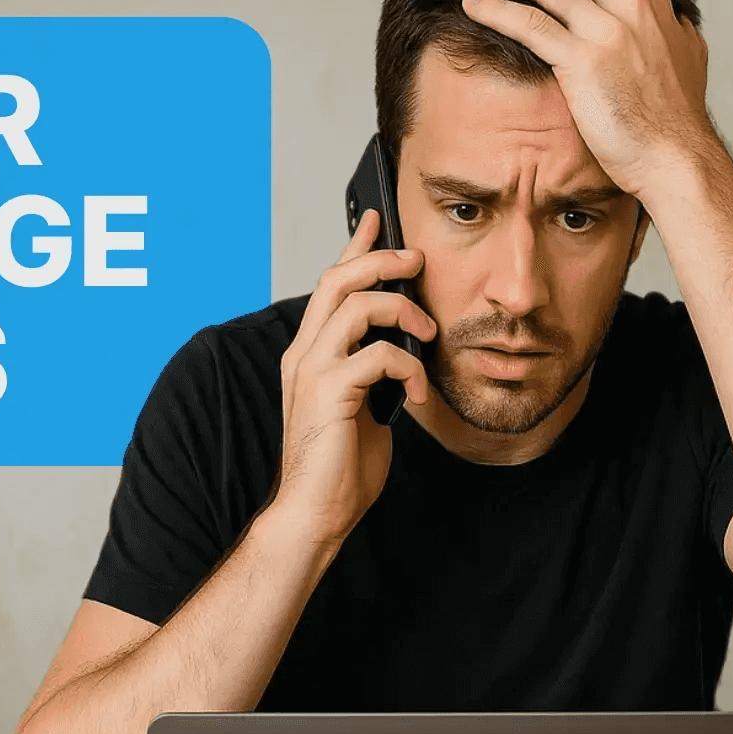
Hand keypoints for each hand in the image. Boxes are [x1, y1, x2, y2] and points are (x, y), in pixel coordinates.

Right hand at [273, 210, 437, 546]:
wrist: (315, 513)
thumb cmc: (340, 469)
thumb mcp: (364, 408)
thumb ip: (373, 375)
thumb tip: (403, 356)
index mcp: (311, 354)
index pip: (330, 285)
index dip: (354, 248)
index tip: (377, 220)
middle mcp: (304, 354)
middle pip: (338, 279)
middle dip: (381, 259)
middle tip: (417, 259)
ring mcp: (312, 371)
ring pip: (356, 305)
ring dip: (402, 310)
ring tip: (428, 333)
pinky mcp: (329, 393)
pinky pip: (378, 356)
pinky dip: (409, 369)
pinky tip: (420, 397)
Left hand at [459, 0, 713, 199]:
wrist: (676, 156)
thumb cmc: (677, 117)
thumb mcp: (689, 54)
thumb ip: (675, 28)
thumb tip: (677, 21)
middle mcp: (629, 2)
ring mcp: (605, 29)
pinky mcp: (582, 60)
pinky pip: (528, 23)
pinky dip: (495, 8)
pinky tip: (473, 3)